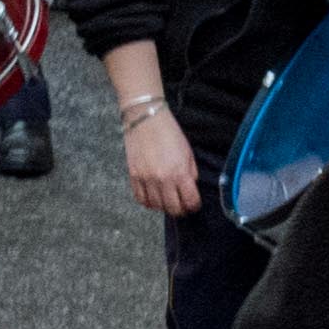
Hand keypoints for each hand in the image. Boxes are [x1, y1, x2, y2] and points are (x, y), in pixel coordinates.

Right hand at [123, 104, 203, 218]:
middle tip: (182, 206)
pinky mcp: (134, 176)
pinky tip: (153, 197)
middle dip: (180, 210)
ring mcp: (146, 179)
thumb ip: (190, 172)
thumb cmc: (168, 131)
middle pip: (173, 209)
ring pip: (156, 206)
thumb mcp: (188, 151)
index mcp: (179, 172)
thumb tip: (190, 186)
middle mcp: (162, 179)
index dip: (194, 206)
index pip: (190, 201)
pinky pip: (140, 199)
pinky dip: (148, 202)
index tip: (194, 204)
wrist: (145, 118)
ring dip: (164, 206)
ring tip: (167, 200)